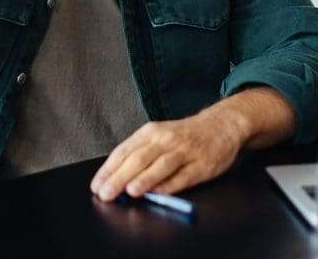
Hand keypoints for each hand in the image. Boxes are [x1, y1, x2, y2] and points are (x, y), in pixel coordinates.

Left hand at [90, 110, 246, 201]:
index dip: (109, 169)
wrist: (220, 125)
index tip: (96, 185)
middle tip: (106, 193)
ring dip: (145, 179)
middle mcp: (165, 139)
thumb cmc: (183, 135)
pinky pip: (184, 176)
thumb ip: (140, 154)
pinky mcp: (202, 164)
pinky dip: (171, 185)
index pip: (124, 151)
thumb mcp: (159, 137)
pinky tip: (160, 193)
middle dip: (120, 177)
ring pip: (161, 165)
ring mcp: (184, 151)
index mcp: (150, 132)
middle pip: (139, 158)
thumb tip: (117, 178)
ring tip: (130, 191)